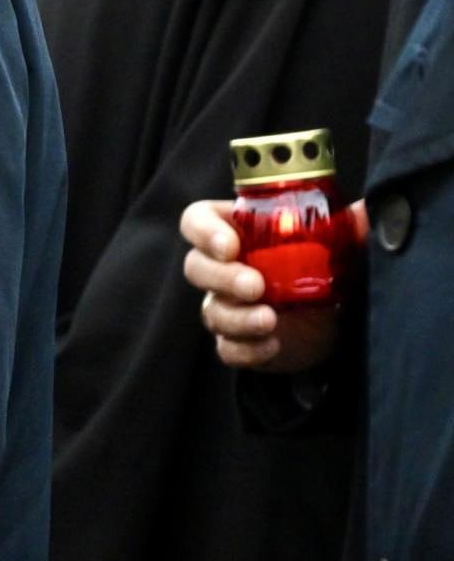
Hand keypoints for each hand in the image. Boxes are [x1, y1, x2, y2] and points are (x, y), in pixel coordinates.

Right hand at [183, 198, 351, 373]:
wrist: (341, 321)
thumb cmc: (330, 269)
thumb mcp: (342, 242)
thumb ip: (350, 225)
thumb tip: (364, 211)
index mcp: (238, 232)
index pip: (197, 221)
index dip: (204, 231)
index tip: (230, 245)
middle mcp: (224, 268)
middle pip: (195, 267)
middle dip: (221, 278)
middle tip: (255, 286)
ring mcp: (228, 307)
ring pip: (211, 311)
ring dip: (237, 318)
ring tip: (270, 321)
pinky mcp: (240, 342)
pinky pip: (227, 349)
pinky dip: (246, 350)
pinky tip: (273, 345)